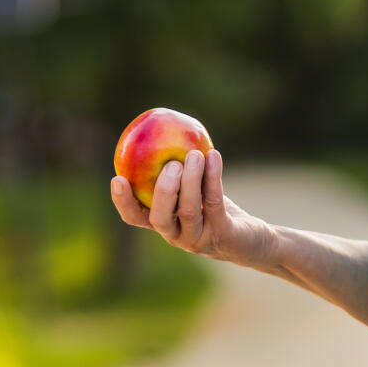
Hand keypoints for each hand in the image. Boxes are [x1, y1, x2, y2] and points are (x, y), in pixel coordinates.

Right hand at [109, 149, 254, 261]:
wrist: (249, 237)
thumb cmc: (214, 206)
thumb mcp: (193, 188)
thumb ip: (177, 168)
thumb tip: (160, 128)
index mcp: (163, 222)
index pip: (134, 217)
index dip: (123, 201)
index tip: (118, 179)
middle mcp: (176, 235)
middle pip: (159, 218)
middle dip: (163, 190)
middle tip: (171, 165)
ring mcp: (198, 238)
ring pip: (188, 211)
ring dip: (191, 180)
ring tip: (195, 154)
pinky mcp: (222, 234)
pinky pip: (214, 203)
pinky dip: (212, 178)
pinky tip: (214, 157)